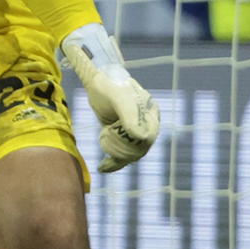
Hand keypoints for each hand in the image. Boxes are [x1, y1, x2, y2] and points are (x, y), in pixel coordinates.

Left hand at [61, 26, 158, 172]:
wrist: (97, 80)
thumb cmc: (107, 85)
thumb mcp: (116, 97)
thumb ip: (129, 115)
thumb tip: (141, 138)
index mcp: (151, 115)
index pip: (146, 139)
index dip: (128, 141)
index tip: (109, 132)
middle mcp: (147, 124)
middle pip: (138, 149)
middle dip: (119, 147)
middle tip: (103, 136)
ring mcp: (136, 131)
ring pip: (130, 154)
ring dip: (114, 151)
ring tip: (103, 137)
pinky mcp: (123, 136)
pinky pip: (123, 155)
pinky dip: (113, 163)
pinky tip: (102, 168)